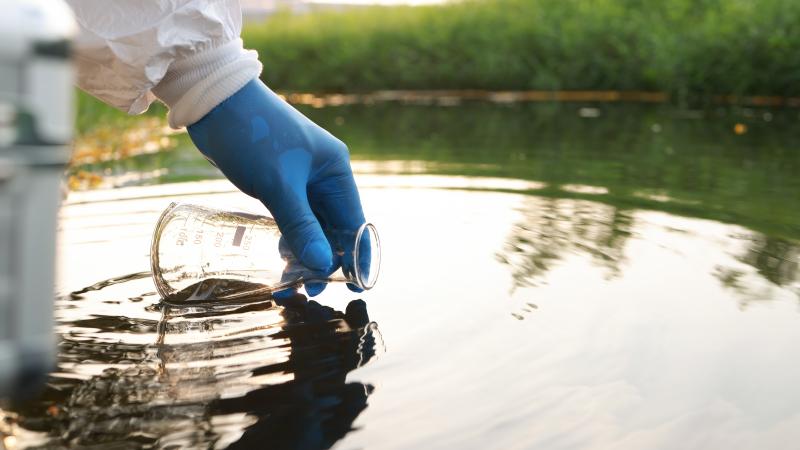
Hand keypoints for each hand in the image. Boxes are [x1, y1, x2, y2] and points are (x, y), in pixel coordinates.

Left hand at [187, 79, 365, 296]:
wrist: (214, 102)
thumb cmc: (252, 136)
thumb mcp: (278, 185)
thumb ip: (301, 226)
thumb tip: (323, 265)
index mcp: (335, 170)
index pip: (355, 221)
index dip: (356, 255)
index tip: (353, 286)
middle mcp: (324, 175)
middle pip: (334, 227)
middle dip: (324, 259)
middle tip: (308, 288)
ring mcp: (301, 179)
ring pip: (312, 226)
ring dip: (304, 252)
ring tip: (290, 280)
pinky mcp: (279, 182)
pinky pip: (292, 218)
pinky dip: (289, 238)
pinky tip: (280, 258)